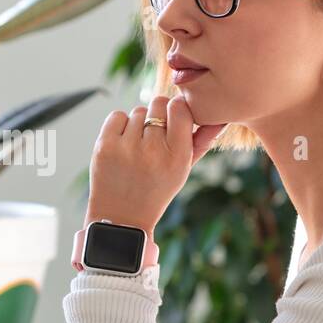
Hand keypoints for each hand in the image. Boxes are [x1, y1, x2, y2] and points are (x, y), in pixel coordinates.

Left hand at [85, 94, 226, 233]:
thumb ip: (202, 142)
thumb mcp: (183, 171)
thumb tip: (219, 118)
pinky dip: (120, 126)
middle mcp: (153, 151)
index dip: (177, 108)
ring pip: (137, 111)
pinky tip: (122, 145)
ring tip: (137, 148)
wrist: (121, 218)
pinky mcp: (104, 146)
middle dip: (157, 116)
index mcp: (177, 157)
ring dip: (138, 124)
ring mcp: (126, 148)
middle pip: (158, 104)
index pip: (180, 108)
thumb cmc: (155, 191)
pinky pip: (117, 116)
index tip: (174, 118)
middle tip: (154, 137)